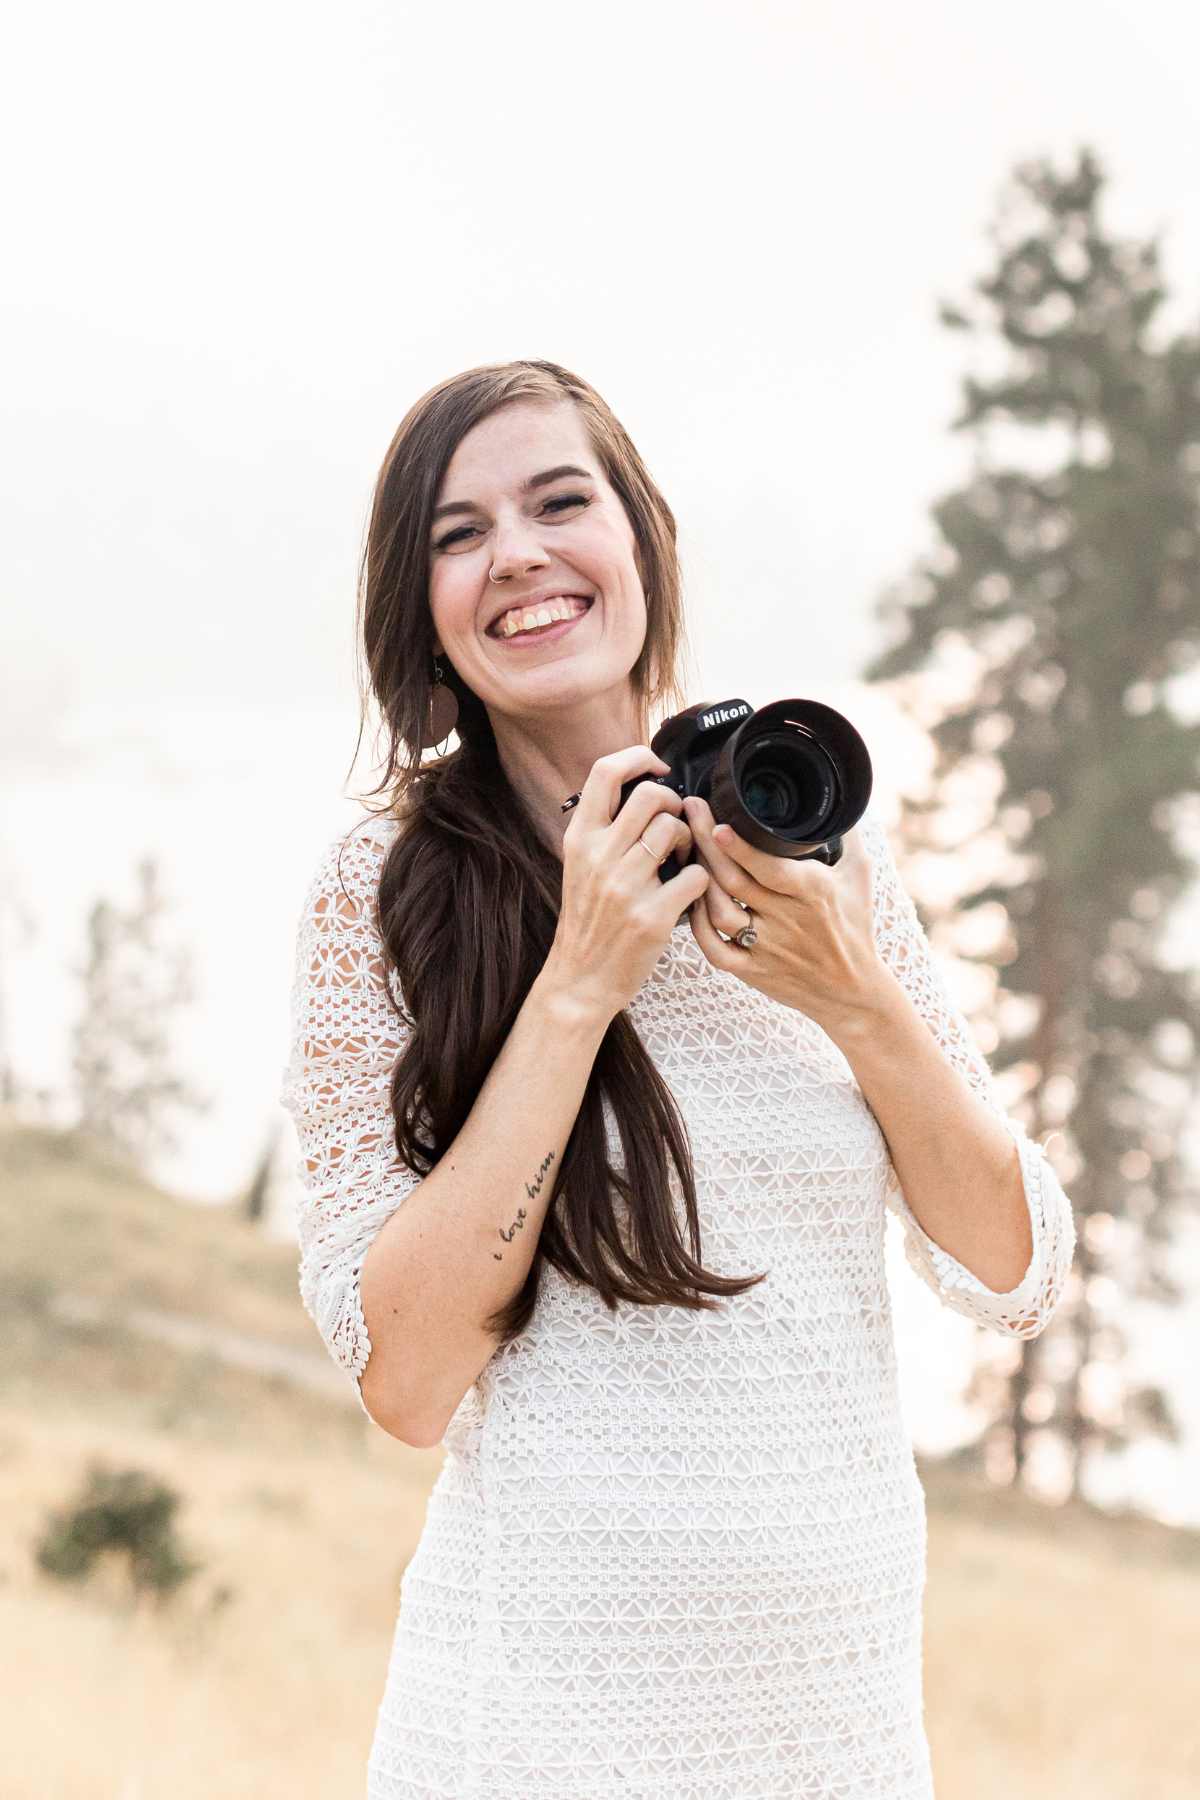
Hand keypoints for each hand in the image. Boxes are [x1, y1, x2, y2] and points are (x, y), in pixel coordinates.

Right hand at [544, 746, 710, 1025]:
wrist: (580, 978)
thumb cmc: (589, 919)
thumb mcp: (580, 865)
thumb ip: (604, 828)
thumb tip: (642, 786)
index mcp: (580, 839)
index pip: (604, 772)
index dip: (638, 757)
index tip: (658, 768)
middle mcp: (599, 856)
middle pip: (651, 796)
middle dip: (674, 804)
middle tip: (675, 824)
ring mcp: (625, 886)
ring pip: (675, 829)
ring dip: (690, 840)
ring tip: (682, 858)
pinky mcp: (652, 916)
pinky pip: (696, 875)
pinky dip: (700, 879)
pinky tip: (689, 890)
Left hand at [680, 795, 894, 1036]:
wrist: (853, 991)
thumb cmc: (855, 927)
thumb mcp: (859, 877)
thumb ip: (848, 836)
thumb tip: (841, 800)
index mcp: (813, 893)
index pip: (770, 868)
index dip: (740, 847)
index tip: (717, 822)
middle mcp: (787, 920)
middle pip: (734, 881)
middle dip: (705, 844)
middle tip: (688, 812)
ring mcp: (766, 948)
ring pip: (720, 913)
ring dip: (698, 881)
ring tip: (686, 849)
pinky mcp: (752, 972)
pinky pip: (715, 950)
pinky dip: (697, 927)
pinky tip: (688, 901)